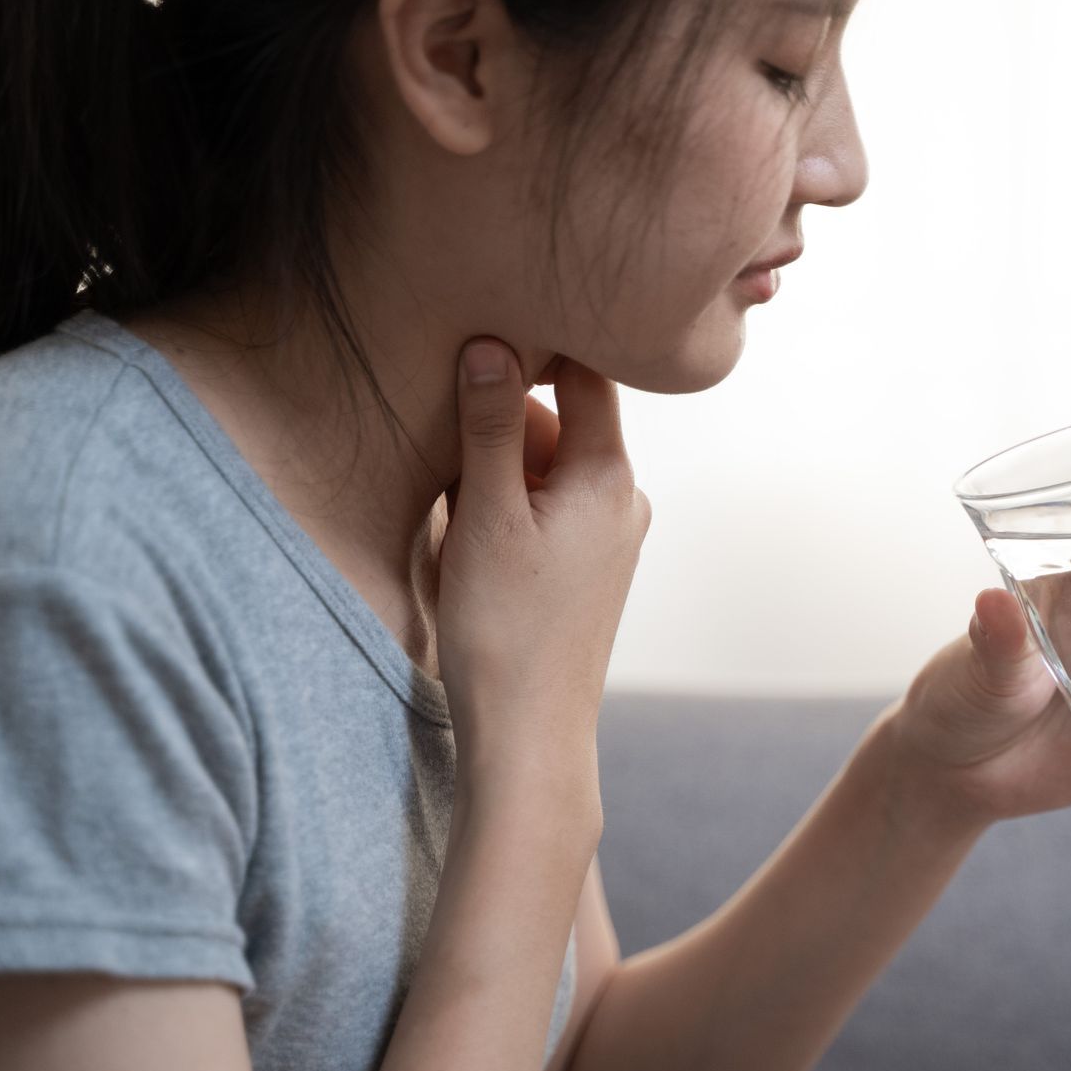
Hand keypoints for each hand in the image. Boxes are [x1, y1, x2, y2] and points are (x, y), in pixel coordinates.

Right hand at [435, 339, 649, 805]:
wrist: (529, 733)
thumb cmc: (505, 630)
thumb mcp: (486, 516)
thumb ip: (490, 426)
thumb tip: (492, 343)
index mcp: (609, 476)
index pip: (586, 373)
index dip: (536, 348)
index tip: (482, 337)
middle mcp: (624, 498)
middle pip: (562, 421)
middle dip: (501, 425)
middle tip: (446, 452)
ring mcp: (611, 534)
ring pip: (549, 466)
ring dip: (498, 470)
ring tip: (458, 513)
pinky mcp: (590, 565)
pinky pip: (550, 507)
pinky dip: (509, 506)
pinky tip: (473, 540)